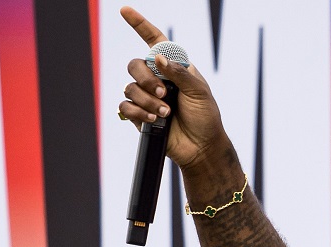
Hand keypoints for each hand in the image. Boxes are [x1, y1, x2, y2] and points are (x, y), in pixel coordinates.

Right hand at [117, 8, 229, 171]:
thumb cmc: (205, 118)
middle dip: (147, 79)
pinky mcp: (140, 115)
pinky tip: (153, 120)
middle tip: (164, 95)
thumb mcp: (199, 92)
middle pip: (135, 65)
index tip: (125, 10)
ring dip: (147, 101)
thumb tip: (157, 58)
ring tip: (165, 113)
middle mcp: (157, 79)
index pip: (154, 42)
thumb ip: (179, 73)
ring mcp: (147, 97)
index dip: (139, 25)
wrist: (202, 148)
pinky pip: (125, 106)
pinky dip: (138, 112)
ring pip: (130, 87)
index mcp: (173, 68)